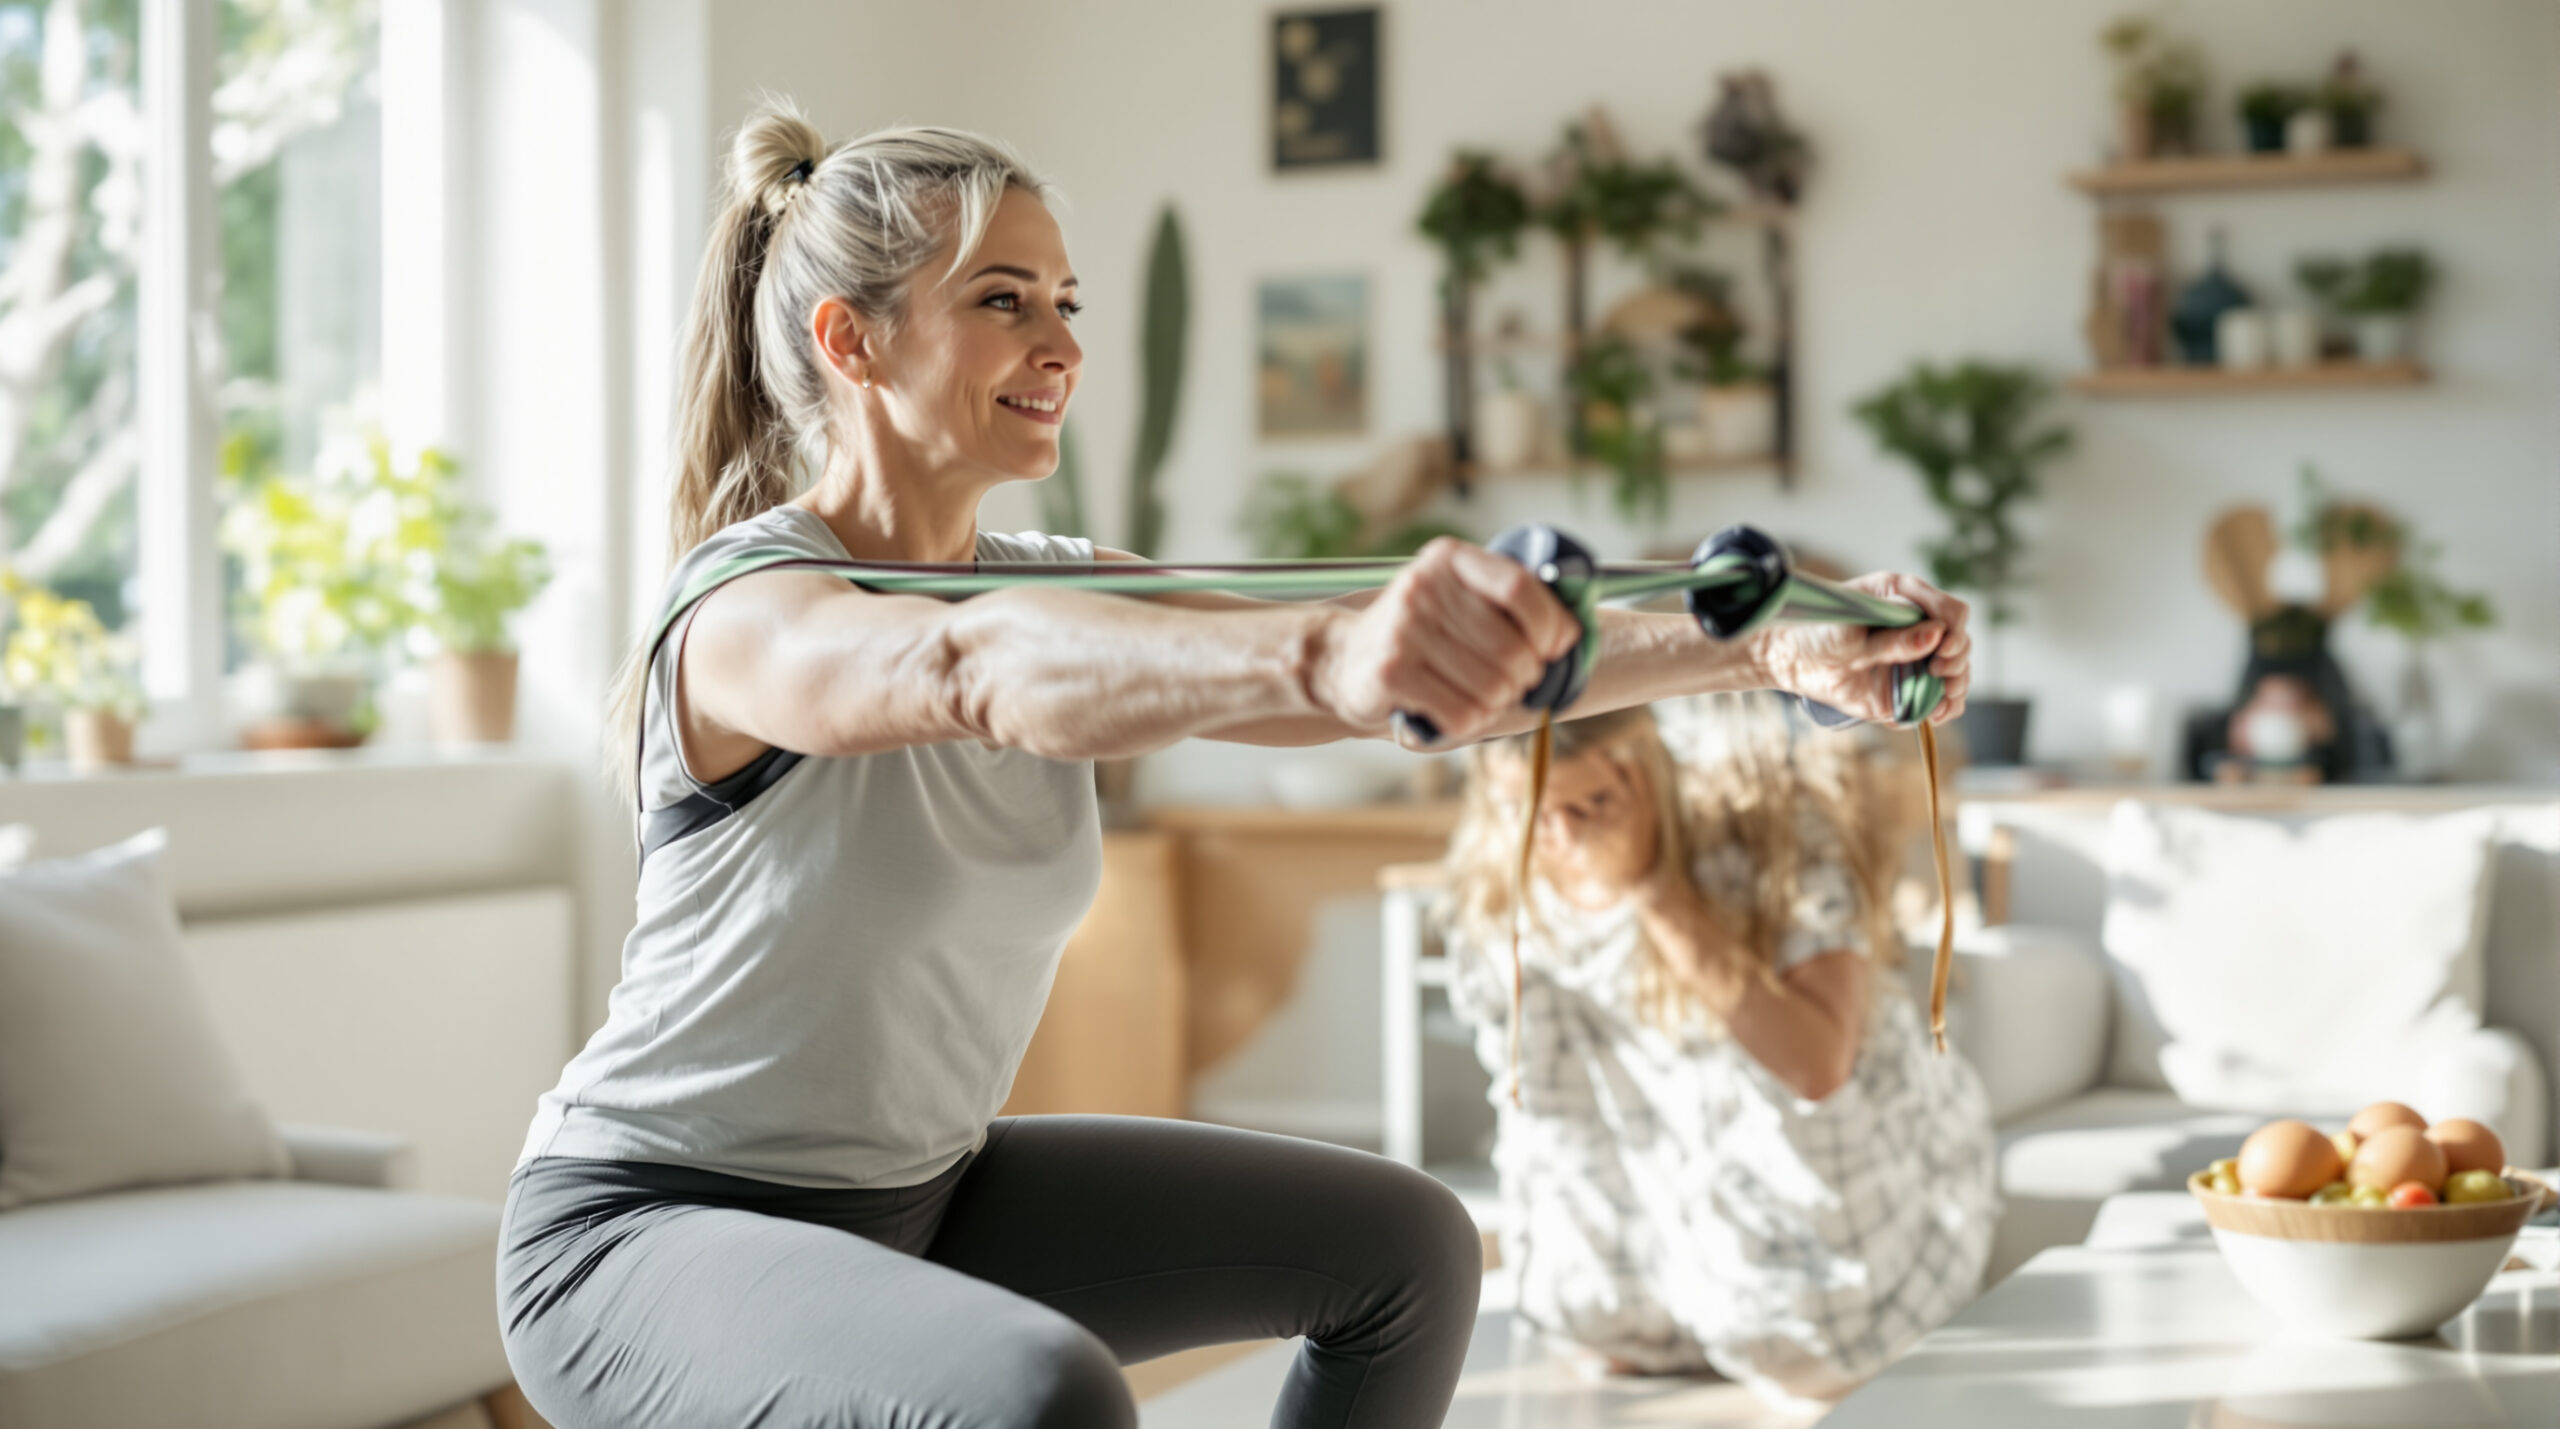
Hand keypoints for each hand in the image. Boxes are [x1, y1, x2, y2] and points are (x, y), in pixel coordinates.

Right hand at [1310, 538, 1579, 742]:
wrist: (1343, 659)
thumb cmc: (1419, 634)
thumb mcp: (1456, 598)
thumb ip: (1505, 604)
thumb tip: (1571, 635)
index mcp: (1449, 559)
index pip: (1520, 587)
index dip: (1551, 625)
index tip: (1555, 647)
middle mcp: (1425, 588)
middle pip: (1513, 648)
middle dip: (1524, 677)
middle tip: (1511, 682)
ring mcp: (1404, 630)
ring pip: (1493, 687)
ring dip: (1496, 703)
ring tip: (1479, 696)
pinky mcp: (1391, 673)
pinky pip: (1462, 713)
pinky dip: (1469, 721)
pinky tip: (1453, 710)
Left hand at [1755, 572, 1970, 725]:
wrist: (1792, 658)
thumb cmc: (1817, 631)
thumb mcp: (1851, 634)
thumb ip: (1892, 639)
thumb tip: (1936, 635)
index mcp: (1905, 597)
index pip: (1952, 611)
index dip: (1954, 631)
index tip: (1941, 649)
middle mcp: (1919, 626)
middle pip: (1961, 643)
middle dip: (1956, 661)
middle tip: (1937, 672)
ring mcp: (1916, 657)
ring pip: (1957, 673)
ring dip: (1956, 688)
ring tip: (1940, 700)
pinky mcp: (1907, 685)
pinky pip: (1938, 700)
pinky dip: (1943, 709)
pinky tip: (1934, 714)